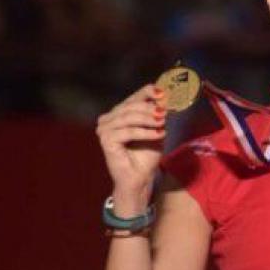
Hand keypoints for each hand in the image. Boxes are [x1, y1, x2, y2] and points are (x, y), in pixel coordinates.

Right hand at [96, 84, 166, 212]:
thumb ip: (157, 114)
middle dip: (150, 108)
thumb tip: (164, 98)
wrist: (141, 177)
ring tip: (163, 123)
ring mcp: (105, 129)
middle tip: (164, 113)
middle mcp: (109, 118)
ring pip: (129, 118)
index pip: (134, 97)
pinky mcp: (106, 140)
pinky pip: (128, 132)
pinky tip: (158, 134)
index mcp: (120, 112)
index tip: (163, 93)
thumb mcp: (156, 129)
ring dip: (148, 119)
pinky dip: (144, 132)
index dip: (148, 92)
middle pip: (131, 106)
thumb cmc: (147, 153)